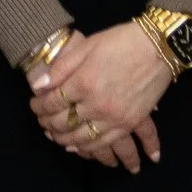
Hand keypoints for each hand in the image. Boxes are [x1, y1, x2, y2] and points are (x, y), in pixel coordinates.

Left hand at [29, 24, 167, 171]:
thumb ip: (61, 69)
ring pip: (83, 139)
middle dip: (48, 125)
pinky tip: (80, 149)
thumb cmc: (118, 42)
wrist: (157, 48)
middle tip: (42, 122)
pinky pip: (106, 143)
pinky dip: (90, 149)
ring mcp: (115, 117)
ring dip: (66, 140)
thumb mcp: (85, 47)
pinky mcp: (130, 123)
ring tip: (57, 137)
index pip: (53, 103)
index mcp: (83, 83)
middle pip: (65, 124)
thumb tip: (39, 87)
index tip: (34, 106)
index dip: (39, 107)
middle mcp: (97, 105)